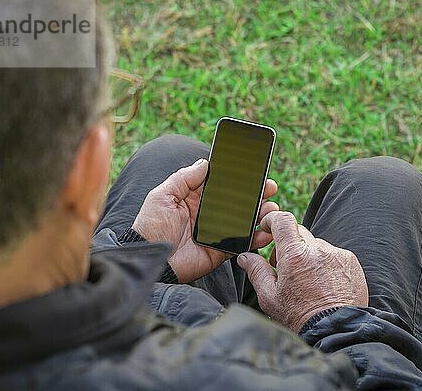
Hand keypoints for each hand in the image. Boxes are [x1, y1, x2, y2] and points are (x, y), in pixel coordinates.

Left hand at [132, 158, 278, 282]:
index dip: (238, 179)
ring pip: (244, 221)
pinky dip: (256, 238)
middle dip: (256, 194)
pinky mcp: (220, 250)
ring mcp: (216, 232)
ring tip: (271, 208)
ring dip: (260, 214)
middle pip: (238, 201)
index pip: (222, 185)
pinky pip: (242, 243)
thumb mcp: (162, 195)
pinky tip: (266, 231)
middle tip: (270, 188)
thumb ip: (184, 178)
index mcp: (195, 198)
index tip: (255, 171)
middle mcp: (208, 213)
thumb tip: (205, 162)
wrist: (150, 259)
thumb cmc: (150, 226)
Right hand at [237, 211, 368, 332]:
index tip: (268, 227)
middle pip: (299, 233)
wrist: (335, 332)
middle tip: (283, 266)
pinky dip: (325, 263)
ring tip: (306, 281)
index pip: (283, 220)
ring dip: (308, 256)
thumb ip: (256, 271)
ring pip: (316, 245)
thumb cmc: (301, 318)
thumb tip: (245, 257)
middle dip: (289, 244)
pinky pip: (333, 254)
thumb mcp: (270, 297)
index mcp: (294, 255)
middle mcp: (317, 250)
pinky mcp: (351, 262)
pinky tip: (322, 284)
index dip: (273, 219)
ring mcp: (337, 254)